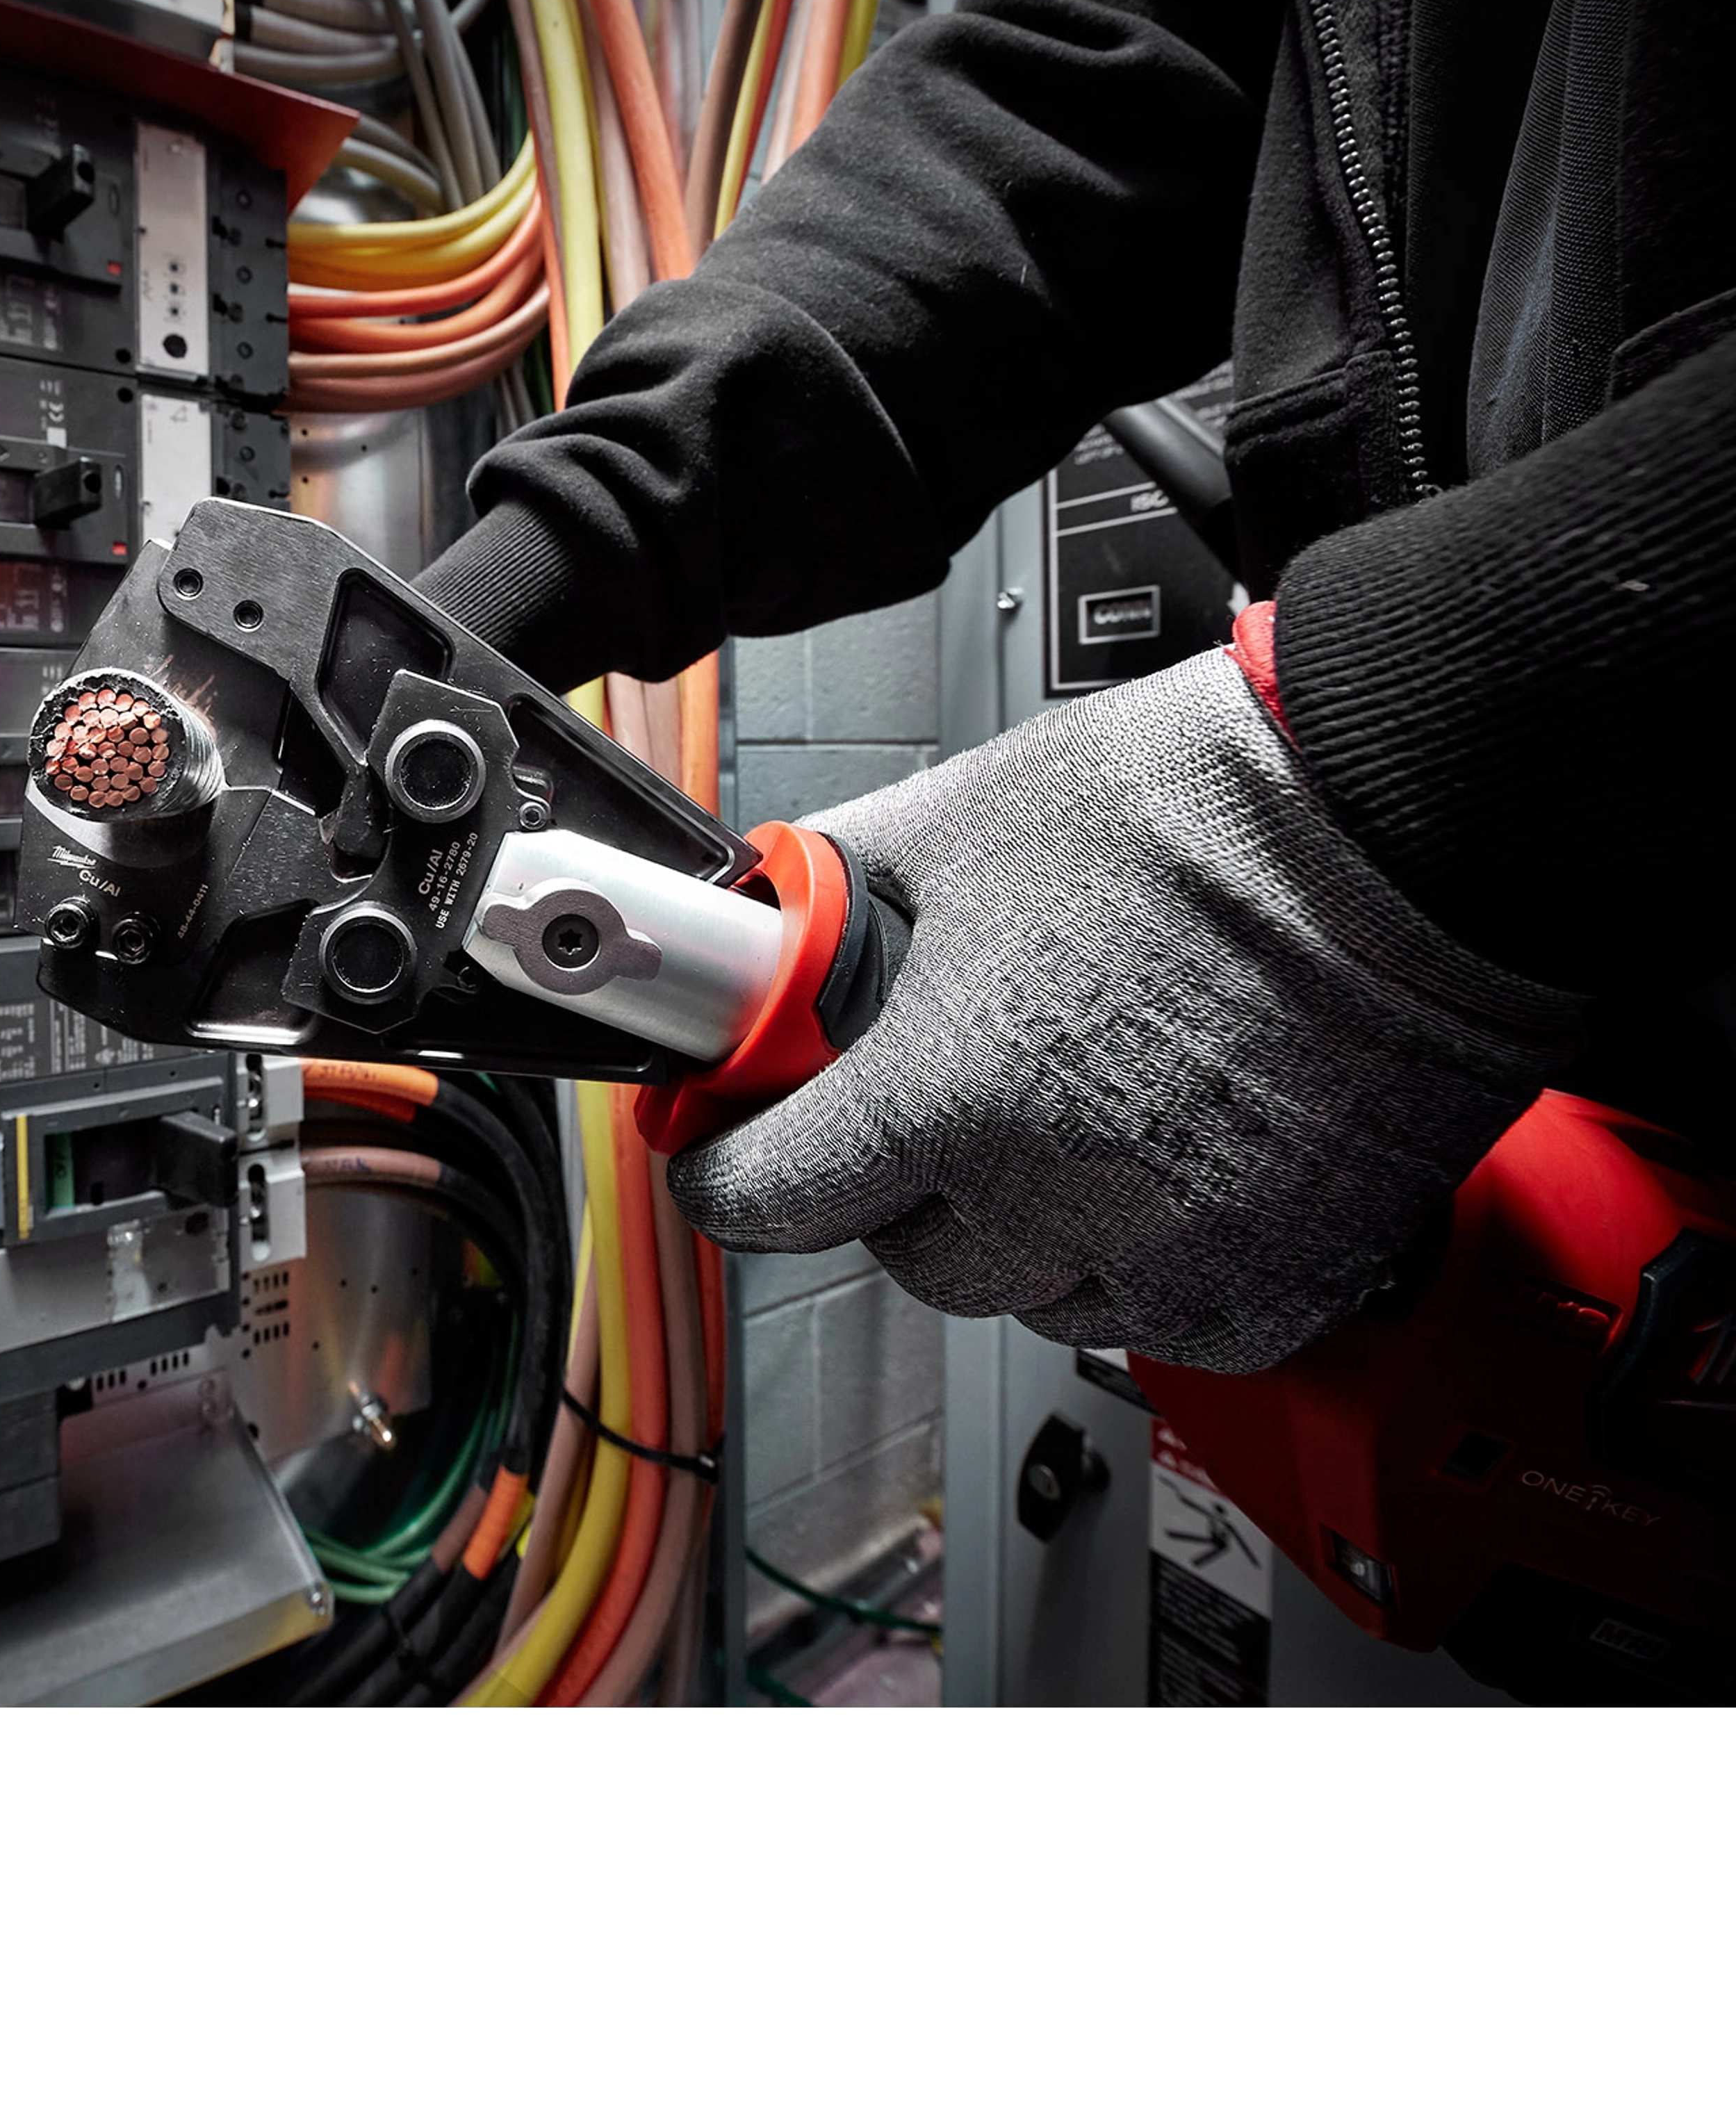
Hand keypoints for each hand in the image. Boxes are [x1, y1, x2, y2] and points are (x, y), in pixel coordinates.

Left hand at [668, 641, 1582, 1368]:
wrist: (1403, 822)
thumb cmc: (1204, 808)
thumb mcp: (959, 819)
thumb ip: (835, 890)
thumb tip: (764, 921)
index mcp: (954, 1092)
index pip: (769, 1200)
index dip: (728, 1167)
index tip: (723, 1153)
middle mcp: (1058, 1201)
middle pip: (902, 1255)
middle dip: (888, 1185)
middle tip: (920, 1098)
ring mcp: (1174, 1257)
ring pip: (1026, 1295)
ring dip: (1015, 1228)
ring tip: (1061, 1103)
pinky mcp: (1274, 1288)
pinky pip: (1151, 1319)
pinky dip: (1132, 1259)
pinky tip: (1152, 1155)